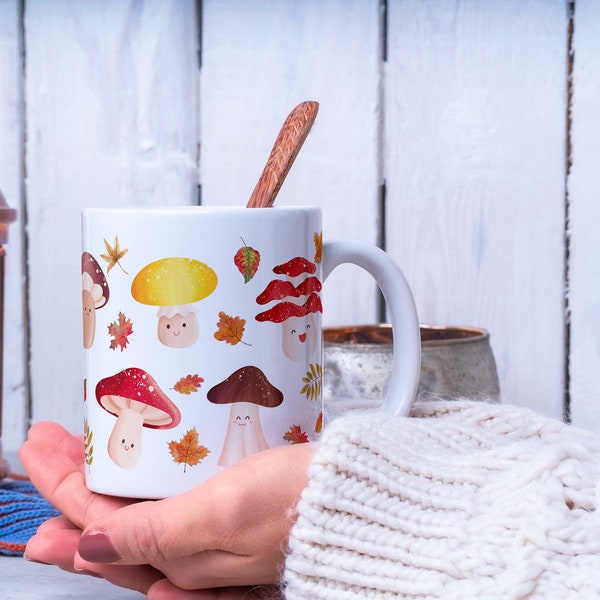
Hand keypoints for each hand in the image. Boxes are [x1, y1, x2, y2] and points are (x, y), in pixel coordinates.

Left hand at [20, 421, 312, 596]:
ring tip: (77, 450)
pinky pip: (166, 505)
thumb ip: (153, 535)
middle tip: (45, 444)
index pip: (94, 525)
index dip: (58, 487)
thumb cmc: (299, 507)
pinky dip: (141, 487)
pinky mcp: (224, 513)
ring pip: (133, 510)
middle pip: (106, 518)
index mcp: (175, 558)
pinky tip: (134, 477)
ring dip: (100, 479)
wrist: (354, 501)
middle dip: (68, 480)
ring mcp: (204, 534)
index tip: (36, 451)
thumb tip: (83, 547)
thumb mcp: (221, 517)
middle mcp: (184, 553)